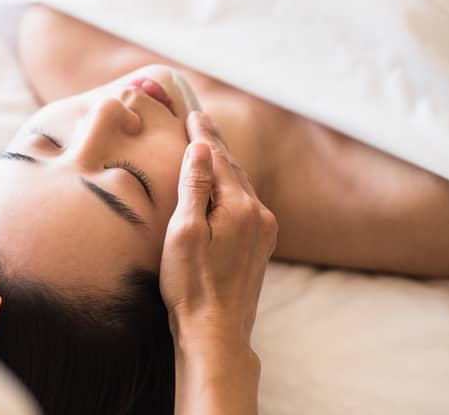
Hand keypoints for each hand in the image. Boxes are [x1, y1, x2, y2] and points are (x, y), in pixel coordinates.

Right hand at [160, 112, 277, 347]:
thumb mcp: (184, 232)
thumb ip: (195, 186)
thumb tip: (201, 147)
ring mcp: (264, 232)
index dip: (203, 135)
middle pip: (235, 168)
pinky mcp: (261, 247)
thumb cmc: (192, 286)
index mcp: (240, 207)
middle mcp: (260, 215)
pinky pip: (245, 204)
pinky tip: (221, 187)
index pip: (219, 158)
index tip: (192, 114)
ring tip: (208, 148)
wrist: (216, 333)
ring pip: (242, 186)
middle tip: (199, 121)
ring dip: (224, 166)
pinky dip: (230, 187)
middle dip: (215, 145)